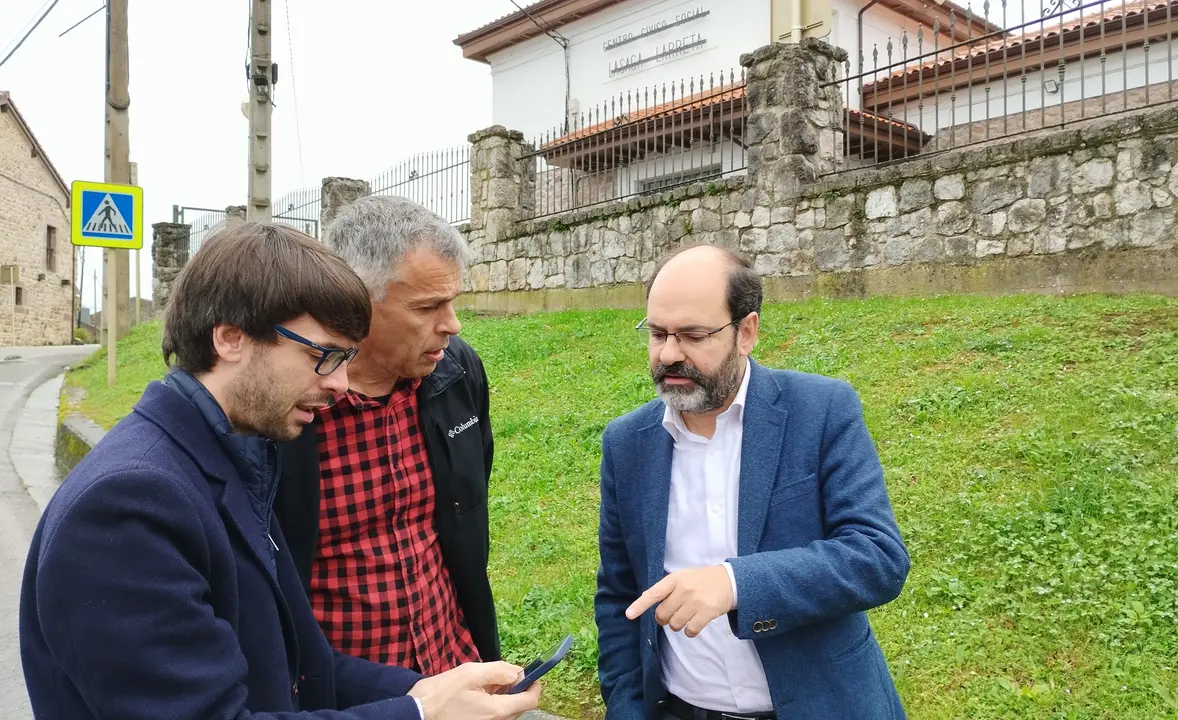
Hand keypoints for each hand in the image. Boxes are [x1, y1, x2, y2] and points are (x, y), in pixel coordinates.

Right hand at [408, 661, 540, 719]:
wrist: (420, 713)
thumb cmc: (443, 693)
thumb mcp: (471, 673)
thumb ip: (499, 671)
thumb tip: (518, 673)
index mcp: (497, 710)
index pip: (531, 700)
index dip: (534, 684)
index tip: (531, 673)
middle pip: (520, 706)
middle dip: (517, 688)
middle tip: (502, 676)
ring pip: (509, 711)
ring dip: (505, 696)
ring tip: (488, 685)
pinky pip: (497, 715)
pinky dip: (496, 704)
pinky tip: (481, 695)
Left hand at [625, 565, 733, 637]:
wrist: (729, 580)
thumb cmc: (701, 580)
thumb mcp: (683, 577)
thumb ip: (666, 588)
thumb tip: (645, 597)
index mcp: (675, 579)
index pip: (654, 593)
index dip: (640, 605)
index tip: (629, 615)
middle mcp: (684, 590)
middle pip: (662, 614)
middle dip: (664, 619)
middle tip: (672, 614)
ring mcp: (695, 602)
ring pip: (675, 624)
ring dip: (677, 625)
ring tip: (685, 617)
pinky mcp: (707, 613)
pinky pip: (690, 631)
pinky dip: (689, 632)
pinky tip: (693, 624)